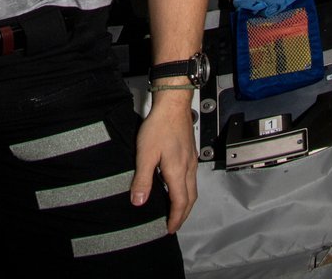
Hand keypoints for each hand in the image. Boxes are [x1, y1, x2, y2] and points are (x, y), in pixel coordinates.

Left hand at [130, 93, 198, 231]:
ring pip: (193, 188)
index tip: (169, 228)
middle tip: (174, 223)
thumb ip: (143, 179)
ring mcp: (192, 160)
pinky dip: (186, 189)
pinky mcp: (190, 152)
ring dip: (185, 202)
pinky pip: (191, 178)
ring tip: (175, 208)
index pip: (180, 203)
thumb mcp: (145, 153)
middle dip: (183, 214)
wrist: (173, 104)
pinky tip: (176, 184)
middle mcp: (189, 169)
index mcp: (178, 172)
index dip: (175, 218)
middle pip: (191, 199)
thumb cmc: (159, 126)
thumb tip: (138, 202)